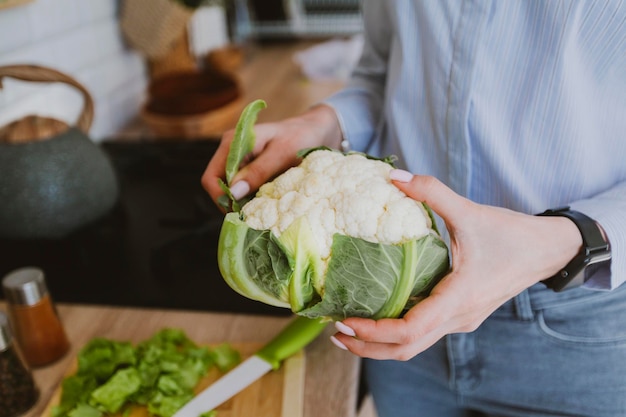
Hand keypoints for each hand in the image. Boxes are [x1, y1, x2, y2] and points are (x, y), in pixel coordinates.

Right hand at [201, 104, 342, 207]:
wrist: (314, 130)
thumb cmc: (300, 137)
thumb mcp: (282, 154)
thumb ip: (258, 171)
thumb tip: (234, 192)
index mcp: (233, 142)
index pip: (211, 177)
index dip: (221, 197)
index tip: (239, 211)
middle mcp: (231, 151)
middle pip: (218, 186)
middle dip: (231, 202)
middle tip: (252, 214)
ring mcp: (239, 161)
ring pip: (230, 190)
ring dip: (242, 202)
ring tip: (261, 209)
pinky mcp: (249, 169)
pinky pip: (243, 188)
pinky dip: (250, 198)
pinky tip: (265, 202)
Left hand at [331, 170, 582, 359]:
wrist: (547, 250)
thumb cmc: (512, 234)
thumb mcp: (470, 211)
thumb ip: (432, 191)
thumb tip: (395, 175)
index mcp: (459, 299)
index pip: (409, 331)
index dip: (374, 332)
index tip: (345, 323)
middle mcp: (458, 318)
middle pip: (406, 349)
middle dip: (367, 347)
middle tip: (334, 331)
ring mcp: (460, 321)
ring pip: (414, 346)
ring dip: (380, 344)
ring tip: (347, 330)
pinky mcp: (459, 315)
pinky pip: (423, 332)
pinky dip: (396, 332)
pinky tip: (377, 315)